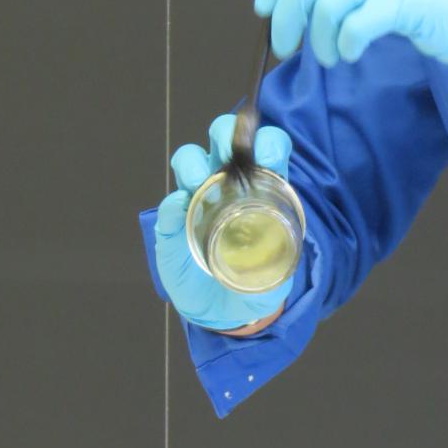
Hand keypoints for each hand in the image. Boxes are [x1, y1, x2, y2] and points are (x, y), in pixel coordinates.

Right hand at [154, 113, 294, 331]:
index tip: (270, 155)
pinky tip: (180, 211)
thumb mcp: (277, 275)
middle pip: (224, 137)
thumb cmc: (257, 283)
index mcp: (262, 184)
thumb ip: (278, 265)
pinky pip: (169, 204)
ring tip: (198, 183)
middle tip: (228, 158)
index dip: (269, 142)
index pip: (267, 145)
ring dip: (193, 164)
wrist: (224, 312)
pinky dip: (173, 204)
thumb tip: (268, 243)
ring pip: (190, 158)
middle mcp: (228, 181)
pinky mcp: (172, 223)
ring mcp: (197, 198)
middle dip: (226, 135)